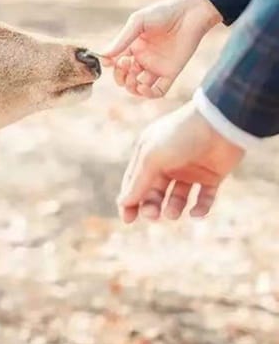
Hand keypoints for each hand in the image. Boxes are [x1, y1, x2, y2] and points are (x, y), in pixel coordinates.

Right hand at [101, 0, 221, 97]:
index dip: (111, 65)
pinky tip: (143, 87)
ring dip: (131, 88)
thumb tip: (104, 55)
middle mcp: (143, 58)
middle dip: (120, 77)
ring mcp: (156, 66)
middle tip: (125, 66)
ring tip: (133, 80)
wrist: (191, 13)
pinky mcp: (171, 72)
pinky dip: (148, 94)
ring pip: (138, 87)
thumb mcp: (138, 22)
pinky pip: (158, 90)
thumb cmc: (163, 12)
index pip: (116, 62)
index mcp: (133, 46)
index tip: (110, 62)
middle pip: (125, 77)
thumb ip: (122, 39)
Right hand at [118, 101, 243, 222]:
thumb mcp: (152, 157)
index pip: (134, 180)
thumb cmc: (180, 135)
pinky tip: (196, 213)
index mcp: (149, 153)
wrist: (220, 124)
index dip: (130, 200)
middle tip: (153, 215)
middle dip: (151, 206)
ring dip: (173, 208)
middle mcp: (168, 162)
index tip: (127, 219)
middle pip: (154, 191)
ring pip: (177, 197)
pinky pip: (203, 198)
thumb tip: (122, 202)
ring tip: (173, 213)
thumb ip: (138, 181)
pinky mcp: (212, 176)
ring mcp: (190, 170)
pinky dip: (200, 208)